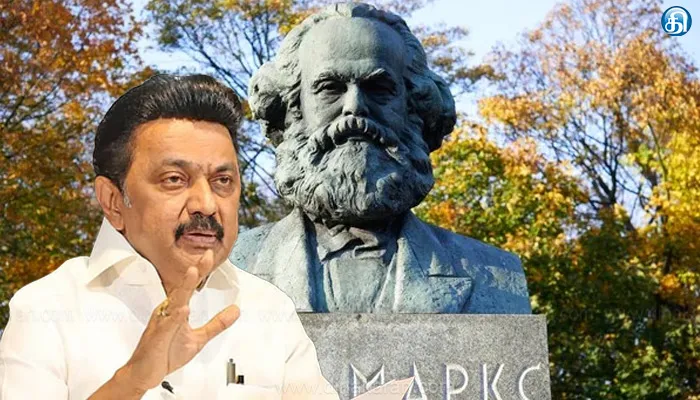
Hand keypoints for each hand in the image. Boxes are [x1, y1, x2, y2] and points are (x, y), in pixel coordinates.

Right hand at [123, 250, 239, 391]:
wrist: (143, 374)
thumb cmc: (165, 354)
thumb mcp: (198, 339)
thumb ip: (216, 324)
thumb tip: (235, 310)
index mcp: (176, 310)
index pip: (190, 287)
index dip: (200, 271)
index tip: (210, 255)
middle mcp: (168, 312)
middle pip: (183, 288)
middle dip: (195, 271)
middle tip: (206, 256)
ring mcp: (161, 324)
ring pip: (174, 302)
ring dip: (184, 287)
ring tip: (193, 273)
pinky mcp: (157, 338)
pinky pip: (166, 326)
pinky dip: (174, 318)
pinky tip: (183, 310)